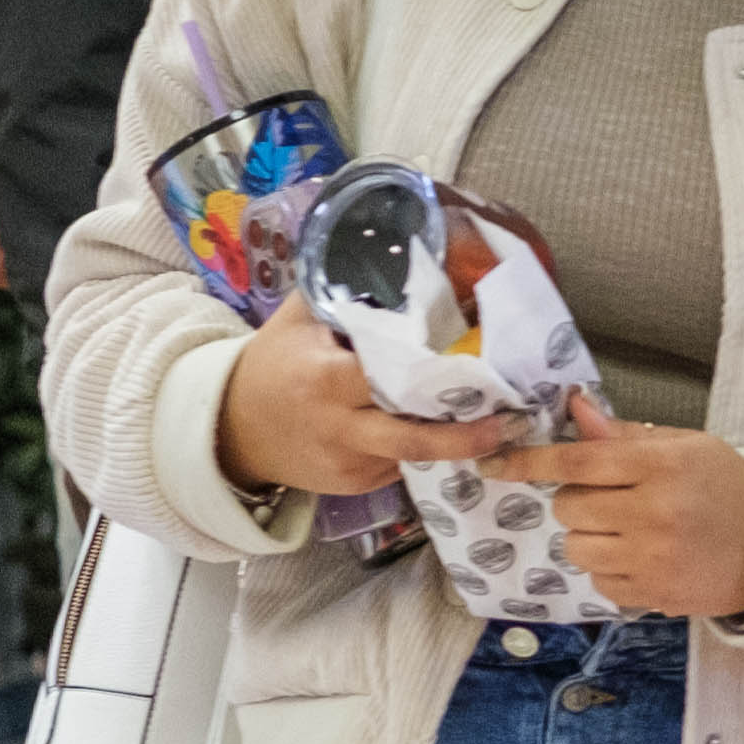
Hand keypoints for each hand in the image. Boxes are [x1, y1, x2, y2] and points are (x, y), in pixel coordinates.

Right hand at [211, 305, 509, 495]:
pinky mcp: (354, 486)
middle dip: (466, 435)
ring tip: (499, 424)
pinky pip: (399, 465)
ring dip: (453, 440)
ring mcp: (348, 463)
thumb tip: (402, 256)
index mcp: (325, 378)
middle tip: (513, 419)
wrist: (231, 429)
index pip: (388, 377)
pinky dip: (422, 448)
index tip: (475, 363)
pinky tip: (448, 431)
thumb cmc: (272, 362)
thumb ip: (346, 291)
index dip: (432, 373)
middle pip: (414, 438)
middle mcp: (339, 427)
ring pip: (414, 453)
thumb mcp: (300, 318)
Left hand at [496, 395, 743, 621]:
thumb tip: (575, 410)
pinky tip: (642, 556)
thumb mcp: (686, 446)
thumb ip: (625, 436)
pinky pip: (599, 582)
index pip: (579, 461)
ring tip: (625, 529)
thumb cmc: (725, 486)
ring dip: (589, 536)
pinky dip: (609, 568)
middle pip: (569, 507)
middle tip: (611, 496)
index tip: (495, 463)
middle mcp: (655, 513)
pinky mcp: (654, 596)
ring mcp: (653, 560)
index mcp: (662, 467)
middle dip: (577, 499)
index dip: (530, 462)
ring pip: (577, 548)